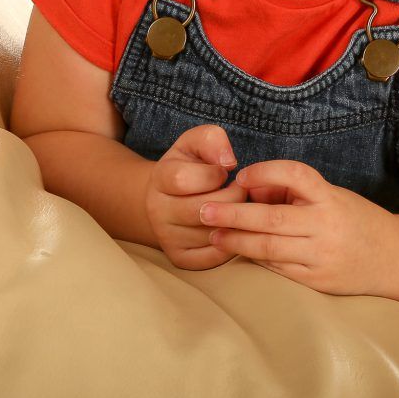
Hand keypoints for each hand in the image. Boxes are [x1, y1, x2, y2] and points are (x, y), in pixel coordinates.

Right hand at [144, 124, 247, 269]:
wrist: (169, 197)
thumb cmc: (190, 165)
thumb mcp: (196, 142)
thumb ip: (211, 139)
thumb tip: (228, 161)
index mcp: (159, 178)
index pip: (183, 179)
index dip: (213, 174)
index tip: (224, 171)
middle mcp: (157, 210)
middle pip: (200, 210)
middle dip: (232, 198)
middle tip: (241, 191)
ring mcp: (166, 237)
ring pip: (210, 234)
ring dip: (234, 220)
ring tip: (237, 207)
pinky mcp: (180, 258)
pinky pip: (213, 257)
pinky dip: (231, 243)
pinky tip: (233, 227)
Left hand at [197, 160, 394, 294]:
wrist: (395, 259)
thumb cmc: (357, 220)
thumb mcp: (333, 196)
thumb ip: (296, 193)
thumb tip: (252, 190)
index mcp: (331, 198)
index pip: (295, 175)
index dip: (265, 172)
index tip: (241, 175)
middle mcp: (326, 227)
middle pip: (272, 219)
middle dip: (234, 213)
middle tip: (205, 209)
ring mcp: (321, 257)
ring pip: (269, 248)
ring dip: (237, 240)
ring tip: (213, 233)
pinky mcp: (317, 282)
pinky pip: (278, 268)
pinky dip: (256, 258)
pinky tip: (239, 250)